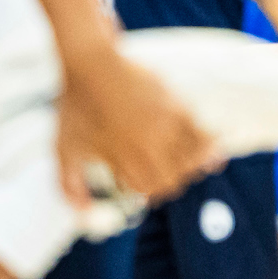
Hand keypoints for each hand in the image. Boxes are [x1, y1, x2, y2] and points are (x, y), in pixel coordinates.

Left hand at [57, 44, 219, 206]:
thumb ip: (69, 186)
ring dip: (191, 167)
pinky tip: (213, 152)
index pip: (149, 191)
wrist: (93, 65)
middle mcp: (147, 148)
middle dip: (171, 182)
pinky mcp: (176, 108)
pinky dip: (209, 147)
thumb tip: (82, 213)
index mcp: (122, 161)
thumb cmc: (76, 106)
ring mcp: (164, 128)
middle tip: (168, 175)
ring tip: (191, 164)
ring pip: (190, 162)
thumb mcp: (64, 149)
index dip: (151, 193)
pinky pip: (201, 135)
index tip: (150, 188)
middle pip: (172, 181)